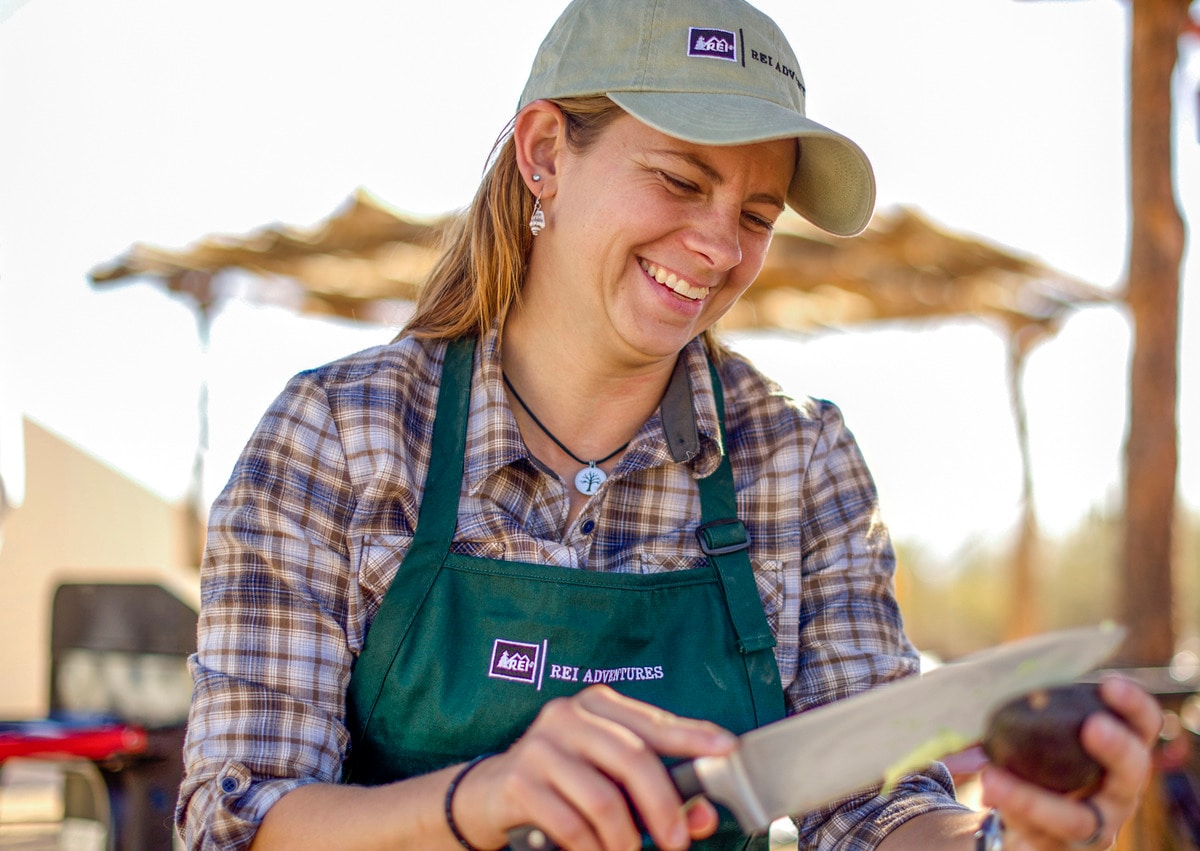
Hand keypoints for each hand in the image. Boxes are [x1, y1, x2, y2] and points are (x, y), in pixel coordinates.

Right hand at [450, 684, 737, 850]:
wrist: (492, 794)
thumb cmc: (566, 781)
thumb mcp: (611, 776)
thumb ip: (659, 790)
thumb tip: (704, 816)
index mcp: (597, 703)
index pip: (654, 722)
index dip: (693, 736)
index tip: (726, 749)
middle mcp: (568, 715)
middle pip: (633, 759)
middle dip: (664, 808)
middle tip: (678, 843)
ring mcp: (540, 745)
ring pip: (604, 799)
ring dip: (625, 839)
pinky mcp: (519, 781)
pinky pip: (572, 825)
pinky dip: (592, 849)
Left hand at [979, 675, 1161, 848]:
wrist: (1028, 830)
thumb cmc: (1039, 770)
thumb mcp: (1042, 741)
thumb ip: (1031, 714)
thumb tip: (988, 680)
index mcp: (1119, 756)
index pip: (1143, 727)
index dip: (1134, 706)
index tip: (1110, 684)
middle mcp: (1118, 794)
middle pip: (1132, 773)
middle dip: (1117, 749)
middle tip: (1094, 726)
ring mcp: (1096, 829)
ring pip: (1076, 819)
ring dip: (1032, 799)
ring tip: (991, 778)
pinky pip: (1041, 840)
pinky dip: (1012, 818)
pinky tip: (989, 799)